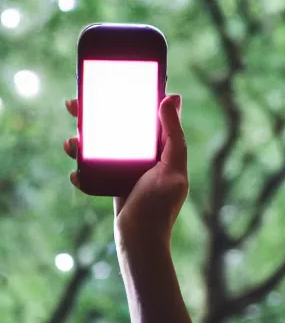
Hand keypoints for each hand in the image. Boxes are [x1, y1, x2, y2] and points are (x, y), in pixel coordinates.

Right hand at [63, 95, 187, 247]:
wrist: (140, 239)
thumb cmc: (159, 205)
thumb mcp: (172, 166)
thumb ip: (174, 134)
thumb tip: (171, 96)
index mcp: (160, 145)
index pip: (145, 113)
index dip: (130, 96)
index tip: (113, 83)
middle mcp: (143, 153)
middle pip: (117, 125)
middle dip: (96, 114)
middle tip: (76, 105)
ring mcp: (126, 167)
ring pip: (101, 144)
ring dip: (82, 139)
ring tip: (71, 143)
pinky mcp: (112, 181)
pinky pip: (93, 169)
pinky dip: (82, 168)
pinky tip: (76, 172)